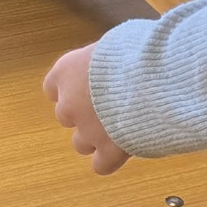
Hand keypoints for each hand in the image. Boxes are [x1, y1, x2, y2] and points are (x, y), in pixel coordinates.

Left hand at [44, 44, 129, 174]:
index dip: (70, 90)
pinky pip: (101, 165)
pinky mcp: (108, 151)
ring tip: (121, 128)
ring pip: (81, 143)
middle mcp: (69, 102)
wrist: (154, 79)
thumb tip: (118, 55)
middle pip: (66, 116)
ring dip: (96, 138)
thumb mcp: (117, 41)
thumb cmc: (138, 52)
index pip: (53, 87)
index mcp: (67, 71)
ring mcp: (87, 130)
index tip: (85, 89)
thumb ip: (106, 57)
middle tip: (109, 107)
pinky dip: (110, 160)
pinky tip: (124, 151)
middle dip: (84, 115)